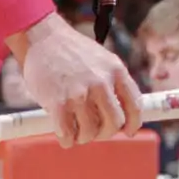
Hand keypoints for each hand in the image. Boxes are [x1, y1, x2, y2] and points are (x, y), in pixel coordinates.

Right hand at [13, 13, 142, 147]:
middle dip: (105, 133)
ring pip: (91, 133)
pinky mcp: (58, 104)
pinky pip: (68, 135)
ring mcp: (80, 94)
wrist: (43, 38)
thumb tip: (122, 114)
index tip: (128, 131)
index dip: (133, 124)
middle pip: (114, 124)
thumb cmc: (72, 51)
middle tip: (95, 131)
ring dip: (83, 136)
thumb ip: (113, 83)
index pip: (135, 106)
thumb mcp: (103, 60)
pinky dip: (67, 140)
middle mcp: (101, 83)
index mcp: (116, 71)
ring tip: (76, 129)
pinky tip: (64, 134)